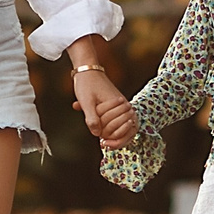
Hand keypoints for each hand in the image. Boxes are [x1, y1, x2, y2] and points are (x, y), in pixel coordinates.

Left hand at [64, 33, 135, 148]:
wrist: (88, 70)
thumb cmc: (86, 84)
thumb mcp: (86, 101)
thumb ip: (91, 118)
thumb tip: (97, 134)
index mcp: (119, 104)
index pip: (125, 129)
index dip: (115, 140)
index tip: (103, 143)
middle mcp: (124, 105)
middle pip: (127, 129)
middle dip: (114, 138)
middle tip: (102, 143)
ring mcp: (121, 106)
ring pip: (124, 126)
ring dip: (113, 134)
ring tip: (103, 141)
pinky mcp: (117, 106)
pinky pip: (119, 121)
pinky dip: (112, 128)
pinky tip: (103, 134)